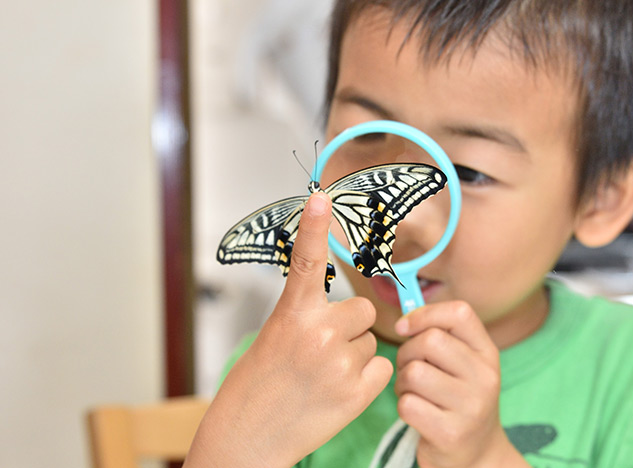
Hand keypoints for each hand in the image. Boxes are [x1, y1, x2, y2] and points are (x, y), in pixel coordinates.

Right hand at [184, 193, 392, 467]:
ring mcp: (340, 364)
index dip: (314, 226)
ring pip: (371, 340)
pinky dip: (367, 378)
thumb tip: (351, 311)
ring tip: (324, 376)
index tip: (320, 197)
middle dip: (349, 328)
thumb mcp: (275, 335)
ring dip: (355, 354)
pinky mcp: (357, 392)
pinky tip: (339, 391)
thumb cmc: (260, 384)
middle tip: (320, 352)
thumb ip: (309, 315)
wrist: (250, 434)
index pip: (306, 261)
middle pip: (362, 310)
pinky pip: (382, 367)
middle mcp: (318, 333)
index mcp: (292, 314)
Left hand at [394, 301, 528, 467]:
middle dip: (406, 352)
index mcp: (488, 354)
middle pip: (430, 341)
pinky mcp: (451, 434)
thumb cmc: (458, 399)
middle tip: (409, 369)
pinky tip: (417, 412)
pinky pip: (408, 404)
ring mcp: (471, 407)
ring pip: (414, 373)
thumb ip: (440, 336)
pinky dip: (403, 406)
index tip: (405, 327)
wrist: (478, 454)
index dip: (425, 314)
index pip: (460, 313)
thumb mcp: (463, 364)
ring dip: (402, 382)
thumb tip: (404, 321)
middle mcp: (486, 378)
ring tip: (412, 392)